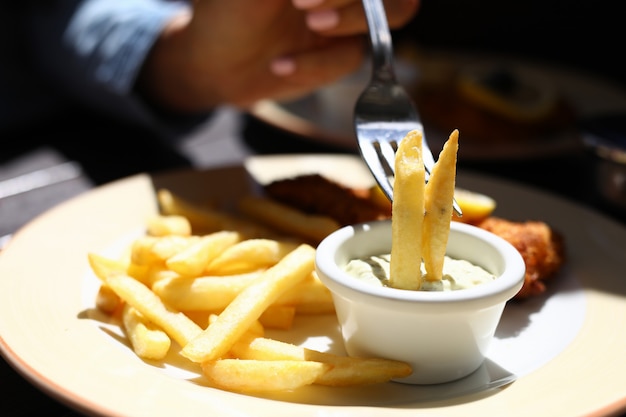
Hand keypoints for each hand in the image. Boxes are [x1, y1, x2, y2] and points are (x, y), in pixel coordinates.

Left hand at [138, 0, 418, 111]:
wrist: (213, 64)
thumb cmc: (224, 10)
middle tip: (303, 2)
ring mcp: (348, 15)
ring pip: (394, 11)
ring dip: (354, 16)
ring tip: (312, 24)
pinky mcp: (343, 53)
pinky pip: (353, 57)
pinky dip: (316, 64)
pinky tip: (279, 66)